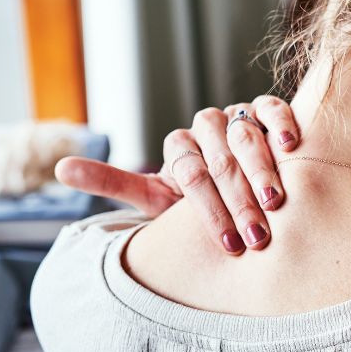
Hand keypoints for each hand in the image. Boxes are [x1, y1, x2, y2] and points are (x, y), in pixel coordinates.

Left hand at [54, 95, 300, 253]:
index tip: (228, 243)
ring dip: (262, 170)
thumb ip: (114, 183)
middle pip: (219, 159)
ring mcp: (235, 116)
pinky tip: (291, 147)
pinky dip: (282, 124)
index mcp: (177, 148)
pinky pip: (272, 108)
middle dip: (239, 201)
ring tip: (276, 201)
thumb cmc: (196, 206)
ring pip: (244, 135)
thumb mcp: (155, 199)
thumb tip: (59, 169)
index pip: (190, 174)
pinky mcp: (264, 108)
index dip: (208, 210)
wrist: (242, 193)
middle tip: (256, 235)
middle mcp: (204, 127)